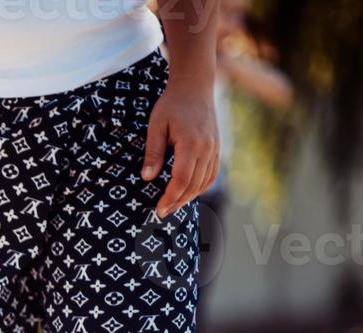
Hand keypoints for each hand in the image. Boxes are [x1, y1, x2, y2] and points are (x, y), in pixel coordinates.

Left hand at [143, 81, 218, 218]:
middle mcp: (207, 148)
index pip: (182, 179)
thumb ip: (153, 152)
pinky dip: (201, 187)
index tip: (158, 210)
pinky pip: (212, 173)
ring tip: (173, 206)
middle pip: (194, 184)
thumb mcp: (156, 126)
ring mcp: (215, 148)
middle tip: (161, 214)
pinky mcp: (216, 147)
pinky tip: (188, 193)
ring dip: (189, 197)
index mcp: (191, 143)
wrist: (195, 86)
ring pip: (205, 181)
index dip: (170, 197)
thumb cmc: (171, 104)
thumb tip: (148, 178)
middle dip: (177, 202)